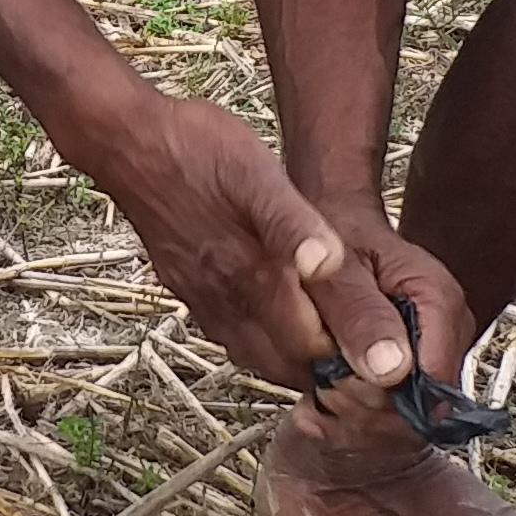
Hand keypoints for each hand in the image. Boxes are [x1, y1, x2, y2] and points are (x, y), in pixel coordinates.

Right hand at [79, 91, 384, 390]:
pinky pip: (236, 339)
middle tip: (373, 353)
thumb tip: (328, 264)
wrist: (126, 144)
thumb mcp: (255, 173)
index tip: (389, 355)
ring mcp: (204, 304)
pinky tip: (287, 320)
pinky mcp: (191, 294)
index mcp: (250, 278)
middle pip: (289, 368)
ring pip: (261, 359)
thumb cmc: (196, 149)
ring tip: (341, 342)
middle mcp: (226, 304)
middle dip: (334, 372)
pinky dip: (269, 345)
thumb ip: (292, 224)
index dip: (354, 360)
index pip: (314, 352)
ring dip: (301, 362)